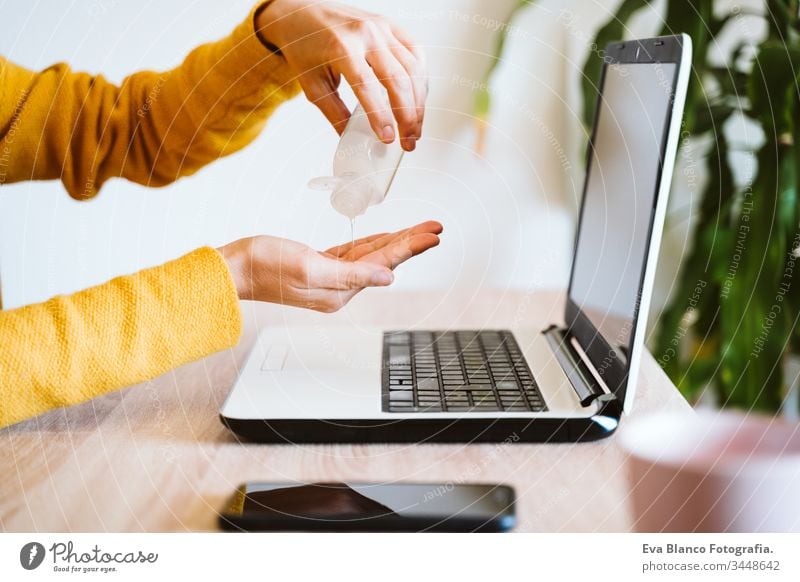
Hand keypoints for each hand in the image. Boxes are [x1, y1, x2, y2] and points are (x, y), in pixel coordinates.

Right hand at [218, 221, 441, 311]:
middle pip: (384, 259)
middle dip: (412, 242)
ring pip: (372, 255)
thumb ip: (351, 274)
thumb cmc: (265, 265)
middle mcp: (339, 287)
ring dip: (398, 241)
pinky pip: (354, 253)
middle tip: (437, 228)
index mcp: (340, 291)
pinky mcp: (320, 265)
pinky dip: (373, 243)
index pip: (384, 263)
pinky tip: (387, 237)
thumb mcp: (310, 268)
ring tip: (422, 230)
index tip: (434, 235)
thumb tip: (388, 277)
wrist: (233, 268)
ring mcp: (330, 277)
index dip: (411, 246)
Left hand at [255, 0, 426, 150]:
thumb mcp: (313, 84)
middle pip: (397, 79)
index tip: (388, 138)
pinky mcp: (391, 26)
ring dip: (419, 103)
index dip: (380, 116)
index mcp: (341, 47)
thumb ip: (335, 113)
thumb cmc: (305, 45)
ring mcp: (382, 27)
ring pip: (413, 69)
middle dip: (408, 116)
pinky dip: (421, 79)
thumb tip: (354, 139)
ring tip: (415, 127)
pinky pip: (416, 53)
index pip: (366, 86)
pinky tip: (418, 98)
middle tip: (408, 140)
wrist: (302, 12)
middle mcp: (366, 34)